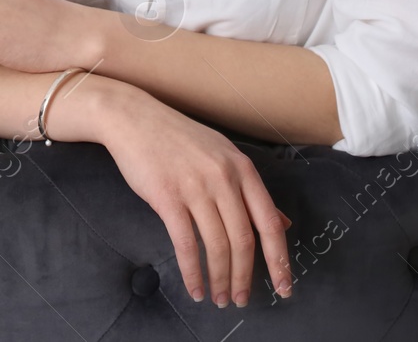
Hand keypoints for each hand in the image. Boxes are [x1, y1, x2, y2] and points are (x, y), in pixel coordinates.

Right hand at [70, 78, 293, 306]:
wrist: (134, 117)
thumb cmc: (178, 138)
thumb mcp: (222, 156)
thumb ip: (250, 190)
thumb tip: (282, 222)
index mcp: (242, 168)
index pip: (269, 222)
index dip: (279, 259)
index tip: (284, 287)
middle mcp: (223, 178)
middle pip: (244, 240)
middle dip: (245, 277)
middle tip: (241, 299)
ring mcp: (195, 187)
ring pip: (217, 245)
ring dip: (220, 278)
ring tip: (219, 298)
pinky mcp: (167, 197)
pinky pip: (185, 243)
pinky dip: (192, 271)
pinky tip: (194, 287)